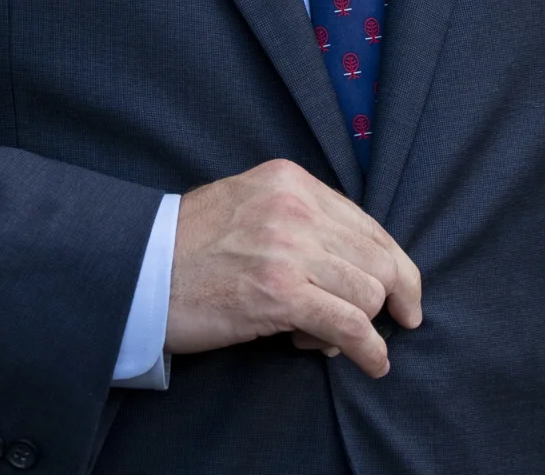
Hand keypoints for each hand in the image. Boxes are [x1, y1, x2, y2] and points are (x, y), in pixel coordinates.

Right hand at [164, 158, 422, 378]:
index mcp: (291, 181)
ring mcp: (287, 249)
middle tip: (398, 323)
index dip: (394, 264)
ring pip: (368, 292)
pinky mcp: (278, 293)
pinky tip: (373, 363)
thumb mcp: (249, 203)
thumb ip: (301, 219)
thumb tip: (355, 261)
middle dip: (392, 297)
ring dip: (364, 325)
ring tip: (331, 339)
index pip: (366, 224)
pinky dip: (369, 349)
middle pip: (377, 257)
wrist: (140, 271)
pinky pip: (348, 324)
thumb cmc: (190, 245)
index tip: (404, 293)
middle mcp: (295, 207)